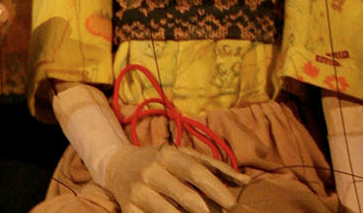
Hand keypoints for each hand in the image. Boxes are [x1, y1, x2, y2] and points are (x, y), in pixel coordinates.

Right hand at [104, 144, 249, 212]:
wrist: (117, 166)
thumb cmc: (160, 162)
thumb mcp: (183, 156)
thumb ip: (214, 167)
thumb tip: (245, 182)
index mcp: (166, 155)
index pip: (196, 172)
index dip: (217, 189)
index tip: (233, 204)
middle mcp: (150, 172)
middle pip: (188, 198)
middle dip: (209, 212)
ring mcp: (138, 193)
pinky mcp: (129, 210)